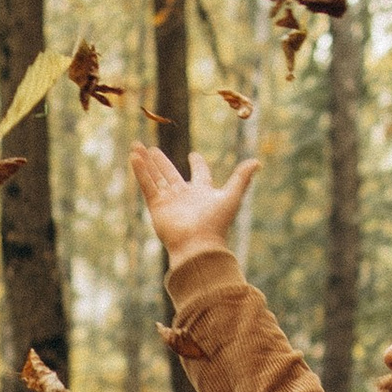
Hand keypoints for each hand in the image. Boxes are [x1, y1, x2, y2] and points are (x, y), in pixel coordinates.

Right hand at [129, 140, 259, 267]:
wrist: (197, 245)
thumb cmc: (216, 222)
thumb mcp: (232, 195)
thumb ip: (241, 178)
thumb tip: (257, 161)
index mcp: (203, 192)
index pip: (199, 174)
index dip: (197, 164)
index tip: (194, 156)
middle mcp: (184, 196)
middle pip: (170, 174)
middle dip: (161, 162)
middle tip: (152, 149)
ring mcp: (169, 201)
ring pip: (155, 177)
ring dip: (146, 162)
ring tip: (136, 146)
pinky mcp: (157, 206)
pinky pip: (147, 185)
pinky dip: (141, 171)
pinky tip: (134, 156)